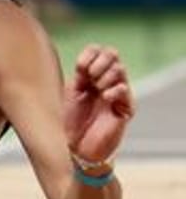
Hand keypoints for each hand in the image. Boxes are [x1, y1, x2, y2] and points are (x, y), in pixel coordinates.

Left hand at [63, 44, 133, 165]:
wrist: (78, 147)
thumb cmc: (72, 121)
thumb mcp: (72, 93)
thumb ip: (81, 74)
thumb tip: (88, 57)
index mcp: (91, 76)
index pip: (98, 51)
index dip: (91, 54)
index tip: (80, 68)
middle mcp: (106, 82)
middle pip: (112, 54)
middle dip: (100, 62)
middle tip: (90, 76)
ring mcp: (118, 94)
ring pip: (120, 69)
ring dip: (105, 75)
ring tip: (98, 88)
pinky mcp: (126, 108)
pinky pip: (124, 90)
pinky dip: (114, 90)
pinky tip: (106, 97)